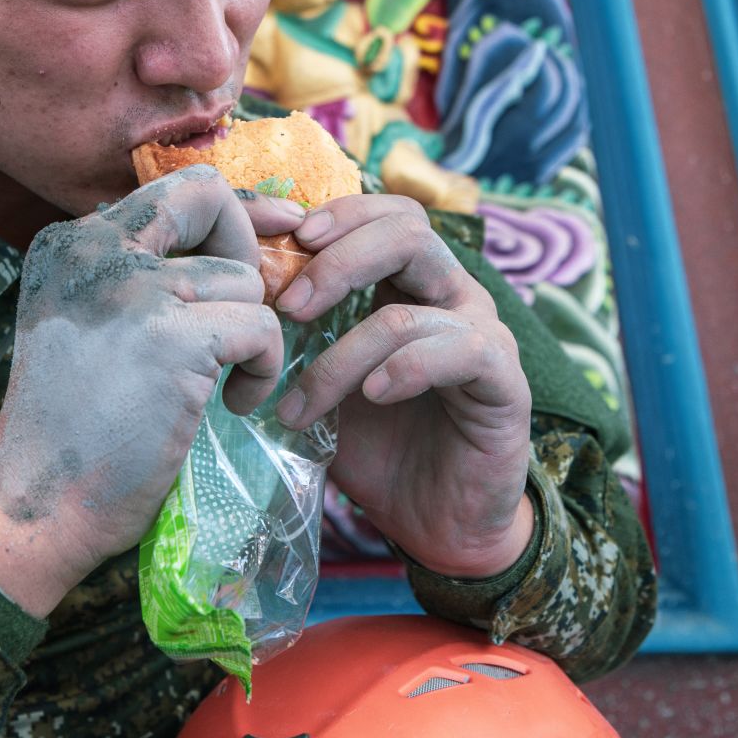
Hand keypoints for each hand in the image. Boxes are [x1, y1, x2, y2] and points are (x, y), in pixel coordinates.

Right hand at [0, 166, 304, 614]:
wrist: (38, 499)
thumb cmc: (74, 426)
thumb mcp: (88, 324)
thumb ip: (140, 277)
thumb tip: (236, 237)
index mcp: (70, 242)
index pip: (174, 191)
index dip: (234, 211)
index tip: (281, 231)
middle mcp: (94, 248)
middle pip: (208, 195)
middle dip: (249, 246)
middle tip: (246, 314)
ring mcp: (131, 289)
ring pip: (244, 279)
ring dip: (251, 337)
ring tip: (224, 386)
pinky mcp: (169, 337)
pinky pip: (261, 327)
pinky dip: (263, 369)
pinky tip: (235, 404)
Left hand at [273, 194, 534, 578]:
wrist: (436, 523)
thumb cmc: (376, 448)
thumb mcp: (322, 384)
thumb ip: (295, 340)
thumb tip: (233, 303)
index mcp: (410, 283)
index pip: (385, 213)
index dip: (337, 215)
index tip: (283, 243)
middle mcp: (452, 296)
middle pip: (408, 231)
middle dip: (339, 261)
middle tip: (288, 308)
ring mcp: (484, 334)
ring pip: (411, 309)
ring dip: (344, 355)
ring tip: (300, 404)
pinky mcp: (505, 381)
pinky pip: (461, 351)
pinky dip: (406, 370)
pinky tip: (372, 396)